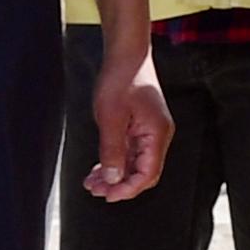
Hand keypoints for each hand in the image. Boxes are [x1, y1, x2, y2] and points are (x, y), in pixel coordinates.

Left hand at [83, 44, 171, 200]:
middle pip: (143, 172)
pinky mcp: (140, 126)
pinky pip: (130, 151)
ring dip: (115, 174)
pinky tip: (98, 168)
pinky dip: (115, 161)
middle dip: (119, 184)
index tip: (108, 195)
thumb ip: (112, 151)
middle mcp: (157, 135)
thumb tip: (113, 178)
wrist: (126, 54)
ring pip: (134, 163)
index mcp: (156, 134)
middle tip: (95, 190)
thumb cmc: (121, 79)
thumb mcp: (111, 118)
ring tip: (92, 183)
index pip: (148, 174)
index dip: (128, 188)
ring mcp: (149, 131)